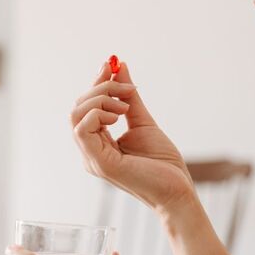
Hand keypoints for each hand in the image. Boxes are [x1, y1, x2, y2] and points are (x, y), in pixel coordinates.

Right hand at [70, 60, 194, 213]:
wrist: (177, 190)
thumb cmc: (162, 163)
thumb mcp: (142, 121)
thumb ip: (129, 97)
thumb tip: (118, 66)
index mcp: (98, 143)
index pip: (85, 107)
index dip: (96, 83)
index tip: (110, 64)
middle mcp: (90, 151)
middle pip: (78, 108)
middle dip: (100, 88)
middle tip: (128, 88)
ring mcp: (92, 158)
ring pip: (76, 115)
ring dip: (100, 99)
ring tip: (125, 106)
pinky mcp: (100, 163)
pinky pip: (83, 129)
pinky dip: (98, 113)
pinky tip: (119, 115)